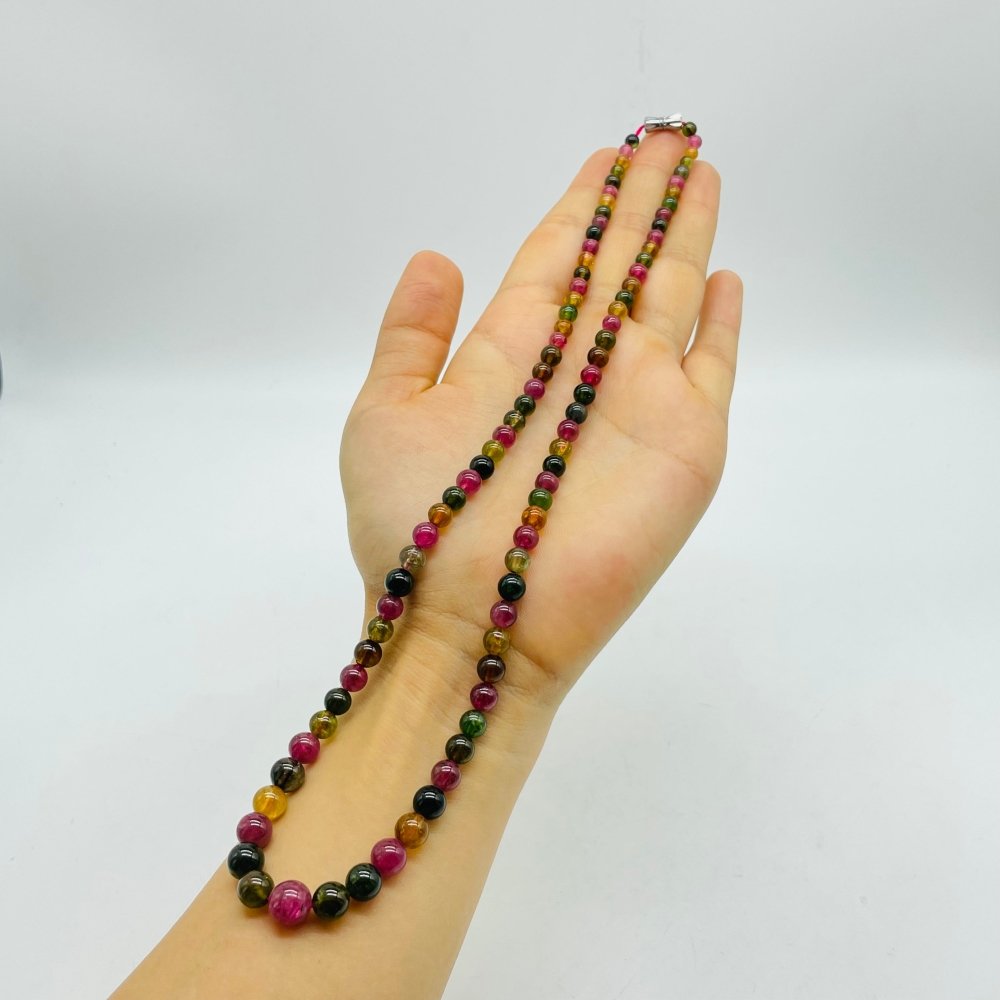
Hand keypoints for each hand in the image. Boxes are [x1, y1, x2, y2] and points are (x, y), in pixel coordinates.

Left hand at [339, 129, 741, 705]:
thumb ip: (411, 337)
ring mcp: (636, 403)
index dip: (580, 208)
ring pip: (667, 297)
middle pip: (618, 264)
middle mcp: (577, 370)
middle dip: (642, 202)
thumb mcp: (385, 415)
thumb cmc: (414, 529)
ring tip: (699, 170)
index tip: (605, 158)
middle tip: (666, 136)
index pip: (556, 262)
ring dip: (685, 234)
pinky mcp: (685, 444)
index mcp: (510, 356)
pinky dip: (721, 326)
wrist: (470, 626)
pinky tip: (725, 279)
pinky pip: (711, 369)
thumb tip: (438, 257)